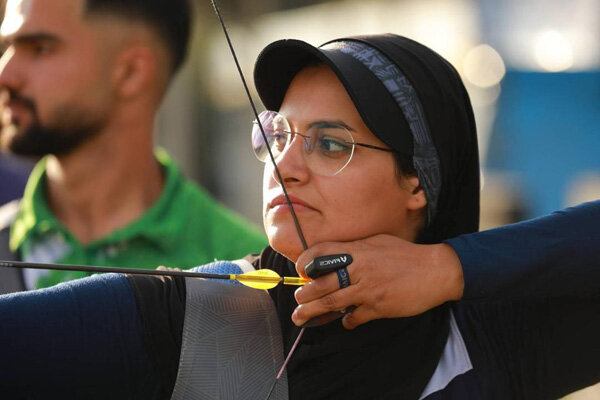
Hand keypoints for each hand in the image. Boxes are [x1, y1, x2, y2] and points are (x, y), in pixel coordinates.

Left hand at [292, 234, 463, 328]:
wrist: (436, 270)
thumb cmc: (405, 255)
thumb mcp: (377, 242)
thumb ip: (354, 249)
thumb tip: (333, 257)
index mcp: (357, 250)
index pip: (320, 253)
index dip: (305, 262)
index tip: (301, 271)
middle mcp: (359, 268)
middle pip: (321, 283)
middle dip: (304, 295)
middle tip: (297, 301)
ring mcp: (368, 289)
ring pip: (332, 303)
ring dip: (313, 312)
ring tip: (300, 318)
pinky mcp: (379, 306)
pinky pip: (354, 317)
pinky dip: (346, 321)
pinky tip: (345, 322)